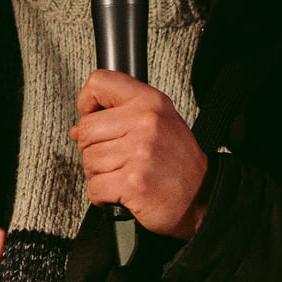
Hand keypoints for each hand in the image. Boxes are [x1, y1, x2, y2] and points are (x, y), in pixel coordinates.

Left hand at [69, 69, 208, 238]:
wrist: (202, 198)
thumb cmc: (179, 163)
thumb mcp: (160, 123)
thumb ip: (122, 116)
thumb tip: (78, 128)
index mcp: (151, 103)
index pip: (100, 82)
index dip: (88, 102)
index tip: (93, 117)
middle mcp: (146, 123)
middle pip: (87, 129)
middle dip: (93, 149)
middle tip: (117, 159)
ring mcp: (139, 153)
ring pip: (88, 161)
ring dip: (100, 175)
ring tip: (125, 175)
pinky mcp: (132, 183)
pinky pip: (94, 187)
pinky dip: (103, 196)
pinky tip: (123, 192)